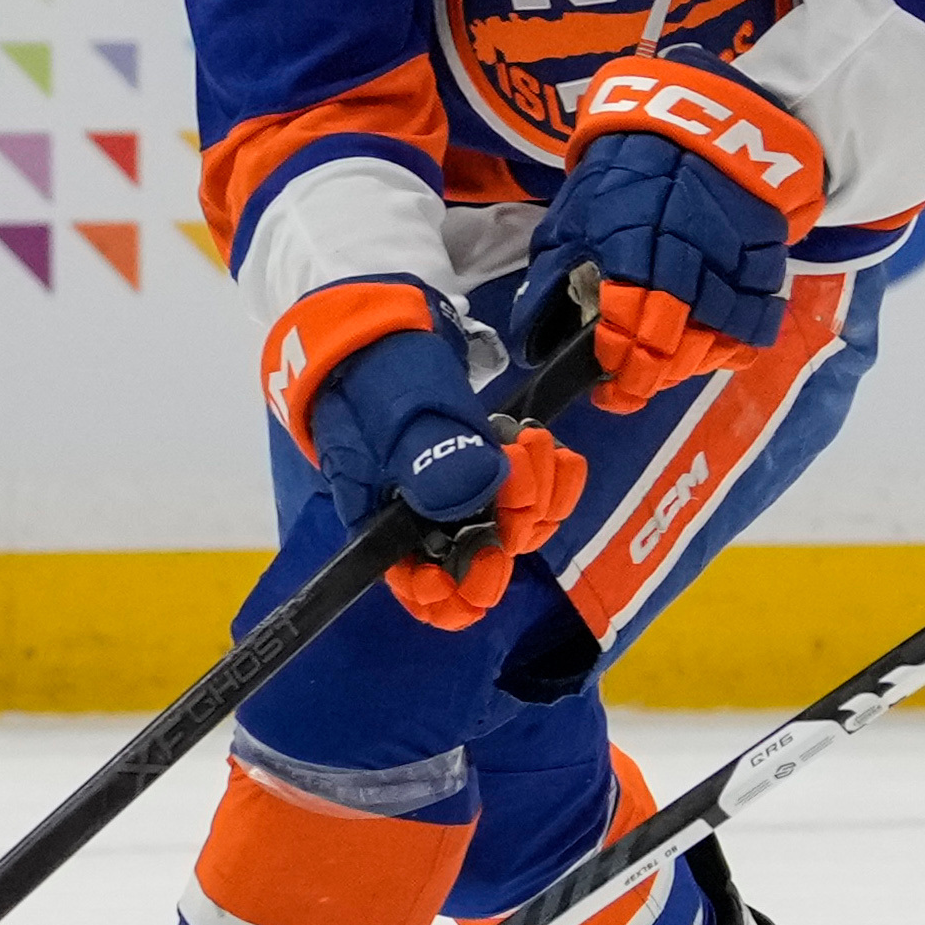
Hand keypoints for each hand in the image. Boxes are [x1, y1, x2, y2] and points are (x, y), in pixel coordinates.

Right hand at [270, 281, 586, 629]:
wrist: (379, 330)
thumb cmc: (371, 377)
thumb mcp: (393, 418)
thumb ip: (428, 461)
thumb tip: (472, 497)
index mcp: (390, 528)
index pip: (429, 594)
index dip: (464, 593)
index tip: (491, 557)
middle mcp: (430, 524)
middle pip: (486, 555)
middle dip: (516, 514)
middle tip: (521, 457)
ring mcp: (462, 497)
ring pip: (517, 524)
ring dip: (539, 489)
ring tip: (533, 439)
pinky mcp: (489, 470)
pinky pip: (532, 493)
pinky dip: (552, 475)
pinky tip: (553, 447)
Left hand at [513, 48, 825, 412]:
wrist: (703, 119)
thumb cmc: (630, 168)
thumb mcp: (574, 214)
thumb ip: (555, 278)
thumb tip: (536, 338)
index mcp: (630, 253)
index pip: (623, 337)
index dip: (614, 375)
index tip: (605, 389)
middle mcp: (684, 265)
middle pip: (671, 351)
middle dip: (649, 377)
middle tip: (633, 386)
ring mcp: (731, 267)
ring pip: (714, 344)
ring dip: (689, 363)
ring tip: (670, 364)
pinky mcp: (766, 263)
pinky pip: (755, 323)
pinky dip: (734, 342)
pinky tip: (713, 344)